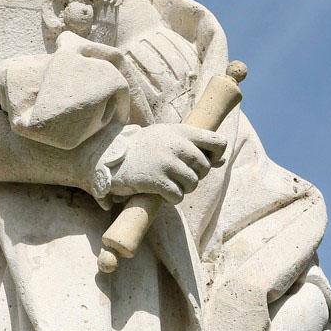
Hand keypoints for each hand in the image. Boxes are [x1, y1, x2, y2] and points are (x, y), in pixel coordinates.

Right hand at [105, 124, 225, 202]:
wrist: (109, 156)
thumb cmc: (144, 148)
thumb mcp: (168, 139)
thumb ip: (195, 147)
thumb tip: (222, 161)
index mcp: (181, 131)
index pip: (218, 142)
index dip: (215, 155)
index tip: (202, 161)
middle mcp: (176, 144)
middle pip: (204, 167)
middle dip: (195, 175)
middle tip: (178, 175)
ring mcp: (166, 162)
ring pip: (193, 183)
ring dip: (183, 188)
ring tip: (168, 183)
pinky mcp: (156, 180)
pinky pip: (178, 196)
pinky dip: (172, 198)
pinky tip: (162, 192)